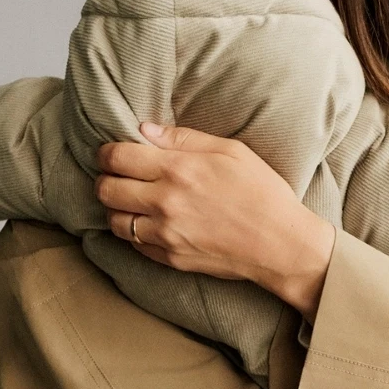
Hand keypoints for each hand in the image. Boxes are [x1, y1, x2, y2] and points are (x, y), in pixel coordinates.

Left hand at [95, 123, 335, 320]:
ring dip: (117, 209)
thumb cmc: (263, 192)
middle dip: (106, 179)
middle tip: (117, 177)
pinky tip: (150, 224)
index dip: (107, 152)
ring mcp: (166, 234)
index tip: (112, 154)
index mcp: (178, 170)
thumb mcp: (231, 151)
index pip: (117, 157)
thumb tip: (144, 130)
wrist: (281, 244)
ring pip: (115, 221)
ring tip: (131, 203)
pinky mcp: (171, 258)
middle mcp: (165, 202)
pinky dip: (135, 233)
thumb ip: (184, 138)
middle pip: (106, 190)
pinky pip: (135, 245)